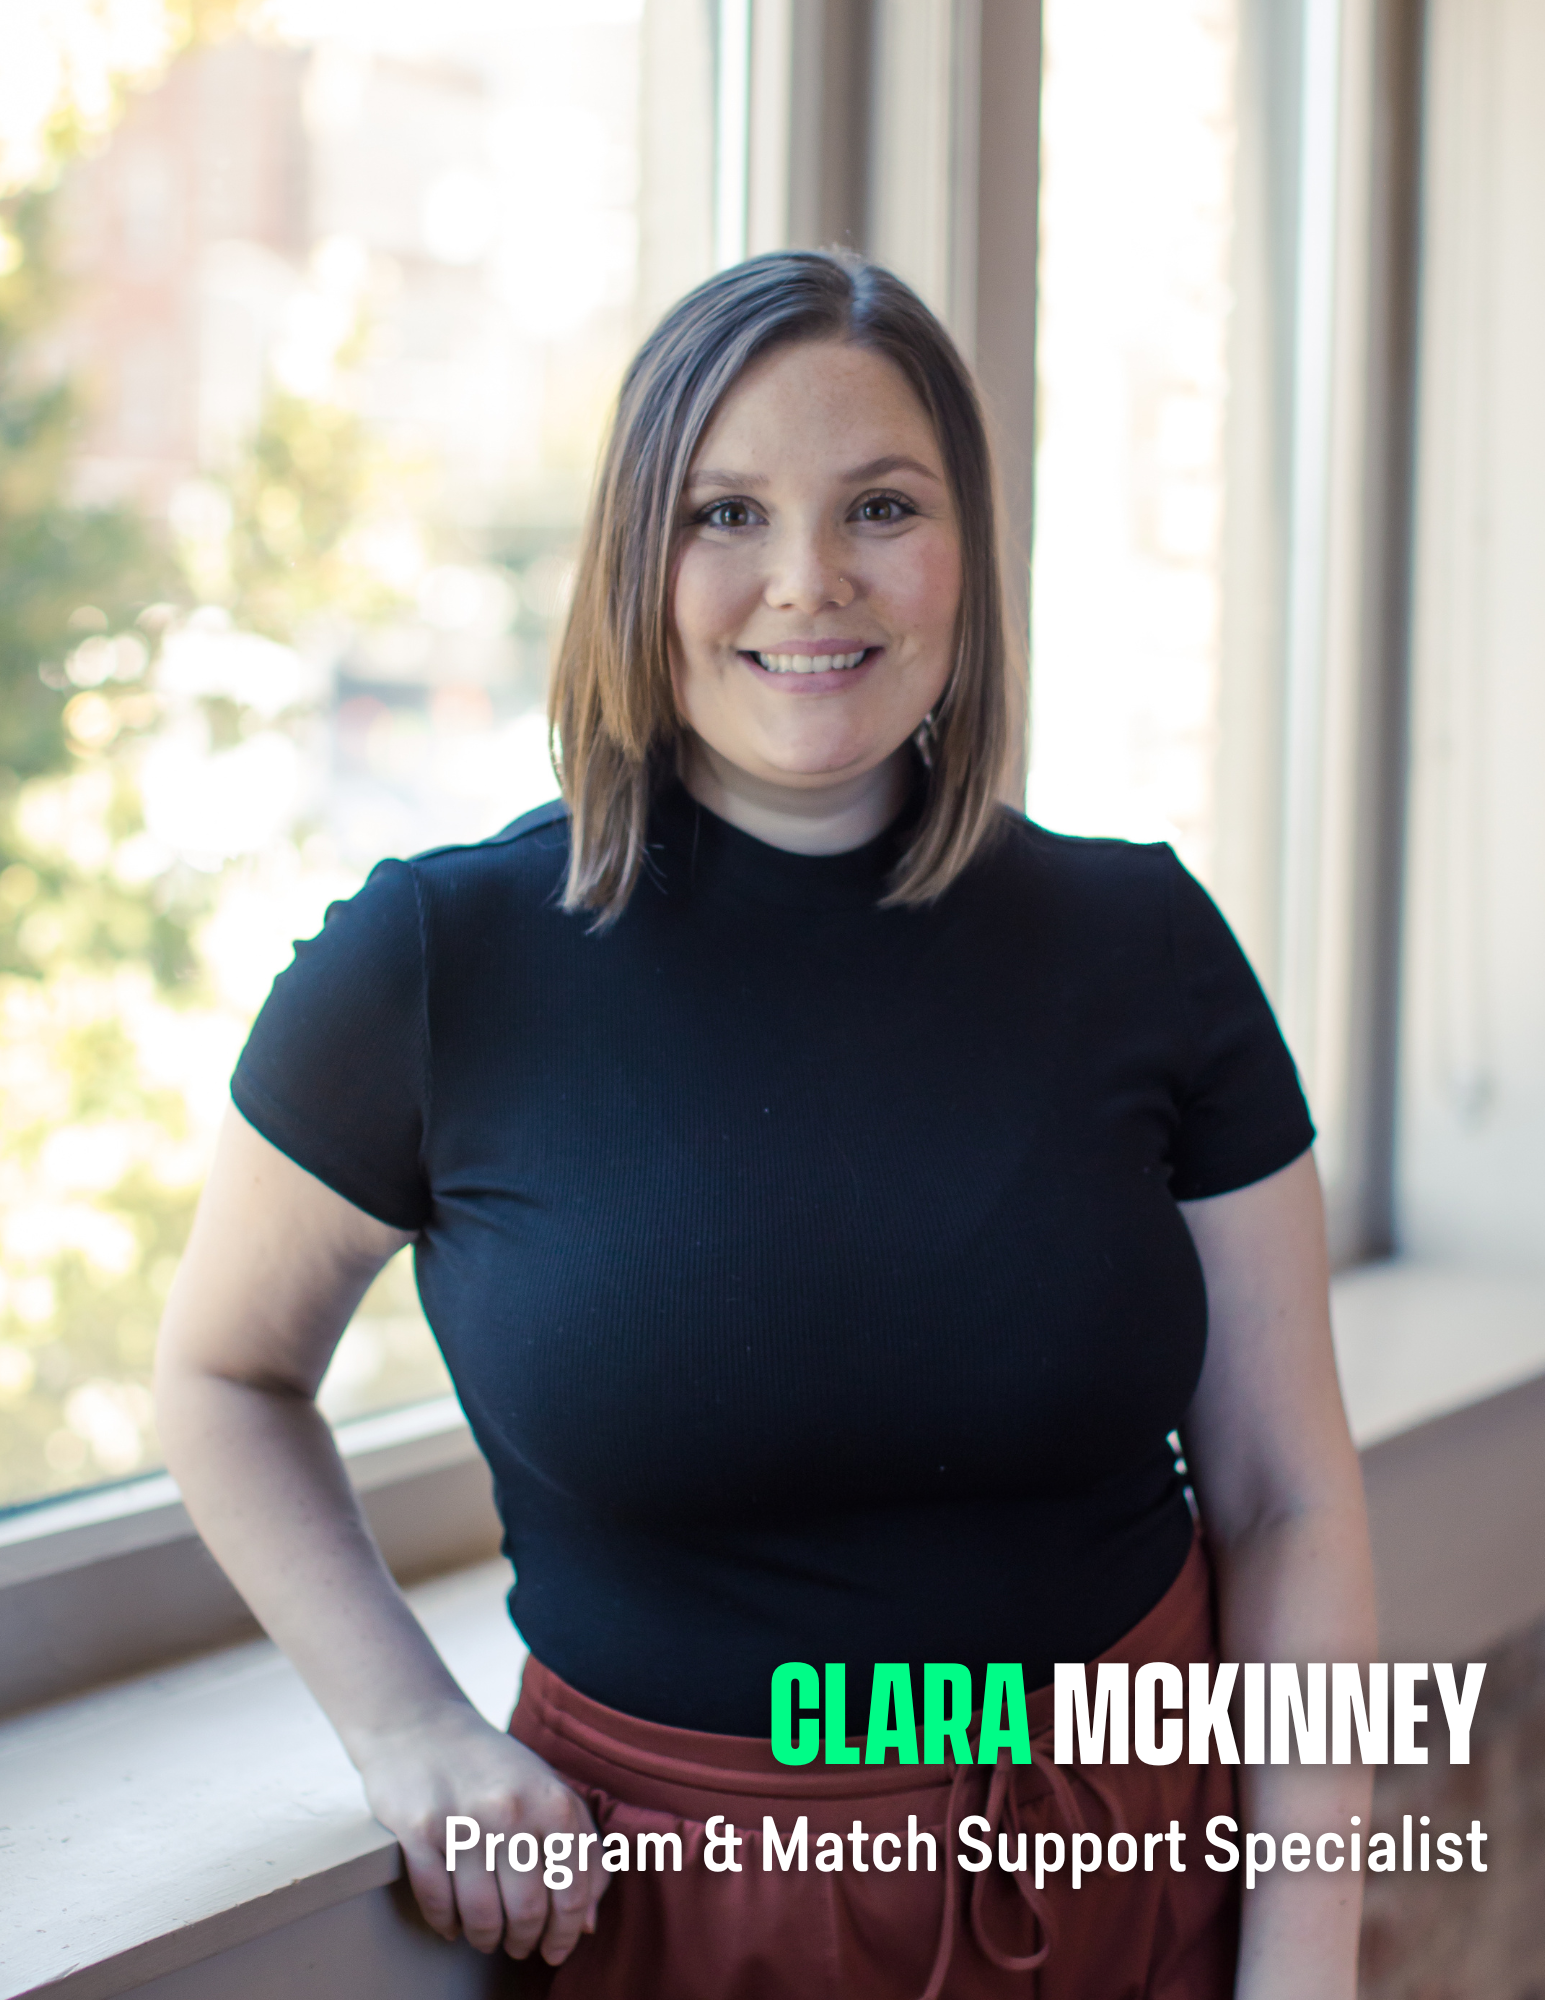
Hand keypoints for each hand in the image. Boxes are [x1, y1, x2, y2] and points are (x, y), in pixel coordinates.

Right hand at [353, 1699, 607, 1963]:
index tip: (555, 1949)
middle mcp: (512, 1811)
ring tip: (486, 1936)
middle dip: (524, 1941)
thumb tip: (588, 1921)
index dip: (565, 1934)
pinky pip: (437, 1903)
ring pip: (481, 1917)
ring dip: (485, 1939)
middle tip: (518, 1945)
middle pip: (527, 1913)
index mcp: (553, 1802)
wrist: (422, 1725)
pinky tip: (453, 1922)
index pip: (572, 1893)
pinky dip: (447, 1923)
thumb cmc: (495, 1767)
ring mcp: (463, 1821)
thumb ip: (582, 1851)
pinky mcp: (418, 1831)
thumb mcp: (550, 1792)